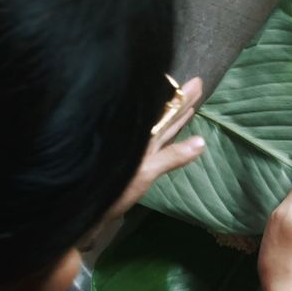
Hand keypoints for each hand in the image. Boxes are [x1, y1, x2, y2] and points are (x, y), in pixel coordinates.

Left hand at [109, 77, 205, 217]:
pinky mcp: (137, 159)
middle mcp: (142, 137)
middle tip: (197, 83)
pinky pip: (158, 137)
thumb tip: (201, 141)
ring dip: (176, 113)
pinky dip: (169, 129)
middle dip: (181, 100)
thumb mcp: (145, 172)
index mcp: (144, 136)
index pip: (167, 111)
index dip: (181, 97)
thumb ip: (172, 156)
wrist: (90, 209)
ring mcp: (140, 148)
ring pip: (162, 125)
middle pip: (165, 115)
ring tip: (189, 100)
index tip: (196, 81)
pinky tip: (175, 125)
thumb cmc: (116, 189)